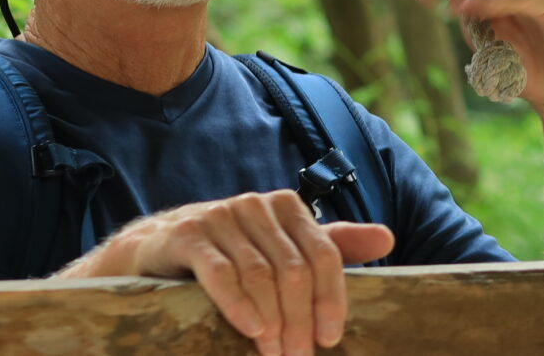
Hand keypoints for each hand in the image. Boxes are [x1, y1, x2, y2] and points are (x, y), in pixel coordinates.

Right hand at [82, 189, 392, 355]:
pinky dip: (238, 304)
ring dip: (272, 320)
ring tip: (275, 353)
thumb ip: (333, 244)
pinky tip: (250, 330)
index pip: (324, 253)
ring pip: (260, 273)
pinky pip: (220, 271)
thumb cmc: (230, 252)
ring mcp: (221, 215)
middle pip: (294, 268)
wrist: (155, 248)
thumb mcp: (283, 248)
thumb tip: (388, 239)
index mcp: (287, 206)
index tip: (330, 338)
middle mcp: (256, 204)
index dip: (331, 298)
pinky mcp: (188, 234)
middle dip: (300, 318)